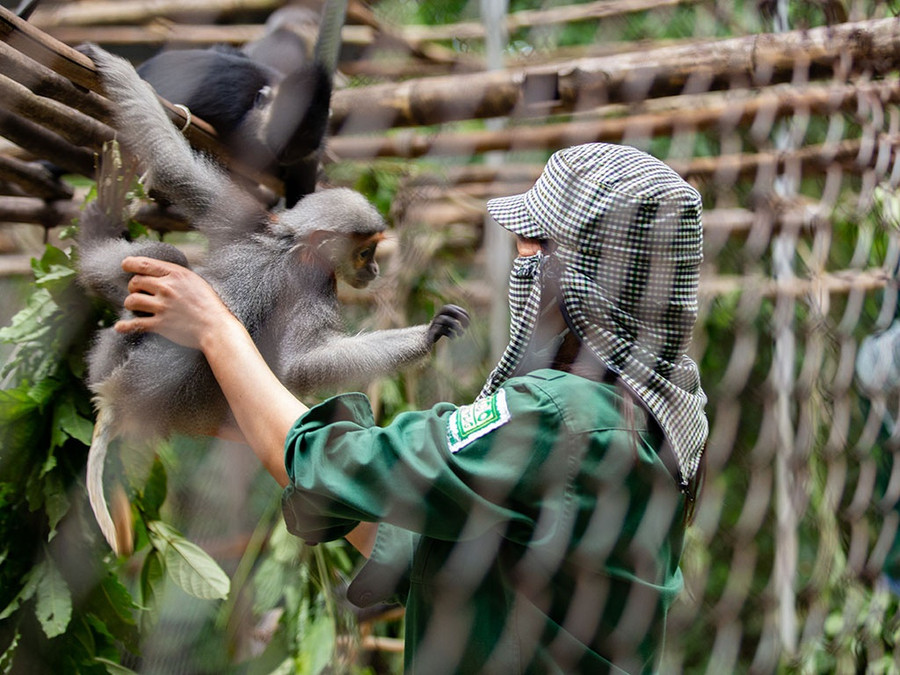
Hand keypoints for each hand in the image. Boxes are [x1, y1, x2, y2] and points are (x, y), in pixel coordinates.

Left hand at [115, 256, 235, 349]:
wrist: (216, 329)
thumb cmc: (211, 305)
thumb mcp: (196, 281)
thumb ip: (178, 275)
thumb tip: (161, 271)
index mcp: (176, 275)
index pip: (145, 264)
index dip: (130, 263)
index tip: (125, 265)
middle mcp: (166, 289)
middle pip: (135, 282)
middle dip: (133, 286)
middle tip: (137, 291)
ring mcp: (162, 307)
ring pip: (132, 301)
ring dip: (130, 303)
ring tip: (135, 306)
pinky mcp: (160, 325)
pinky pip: (134, 324)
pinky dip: (124, 326)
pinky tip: (120, 327)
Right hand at [426, 304, 469, 344]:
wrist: (426, 340)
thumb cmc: (441, 330)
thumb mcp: (449, 323)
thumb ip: (456, 319)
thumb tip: (468, 319)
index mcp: (442, 312)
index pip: (452, 307)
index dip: (462, 312)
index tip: (469, 321)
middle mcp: (437, 315)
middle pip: (447, 308)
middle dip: (459, 315)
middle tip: (466, 326)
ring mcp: (434, 323)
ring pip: (446, 319)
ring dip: (456, 326)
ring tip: (461, 334)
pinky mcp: (432, 331)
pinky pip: (441, 329)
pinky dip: (450, 333)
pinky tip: (454, 338)